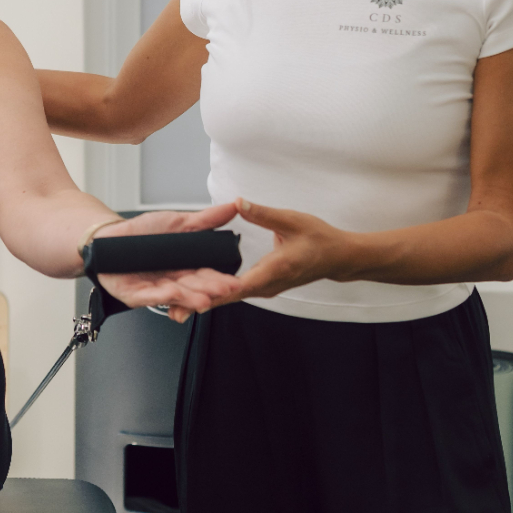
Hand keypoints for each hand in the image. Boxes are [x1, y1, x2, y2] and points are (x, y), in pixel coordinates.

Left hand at [94, 202, 242, 321]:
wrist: (110, 238)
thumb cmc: (144, 233)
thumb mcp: (178, 222)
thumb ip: (206, 219)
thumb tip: (234, 207)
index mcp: (185, 269)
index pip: (206, 276)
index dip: (220, 279)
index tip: (235, 281)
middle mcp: (172, 283)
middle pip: (193, 288)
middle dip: (209, 290)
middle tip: (224, 290)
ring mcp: (154, 291)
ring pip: (175, 296)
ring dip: (190, 298)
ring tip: (204, 300)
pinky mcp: (134, 295)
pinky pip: (148, 296)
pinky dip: (160, 296)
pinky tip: (173, 293)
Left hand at [125, 198, 361, 317]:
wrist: (337, 257)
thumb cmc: (319, 238)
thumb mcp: (291, 220)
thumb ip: (262, 213)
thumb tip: (237, 203)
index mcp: (274, 270)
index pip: (241, 286)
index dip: (218, 293)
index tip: (196, 298)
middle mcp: (268, 285)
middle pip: (229, 298)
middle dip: (202, 303)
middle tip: (175, 309)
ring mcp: (266, 288)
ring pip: (231, 297)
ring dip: (207, 301)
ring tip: (178, 307)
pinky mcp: (263, 286)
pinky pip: (237, 292)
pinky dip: (218, 294)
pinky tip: (198, 293)